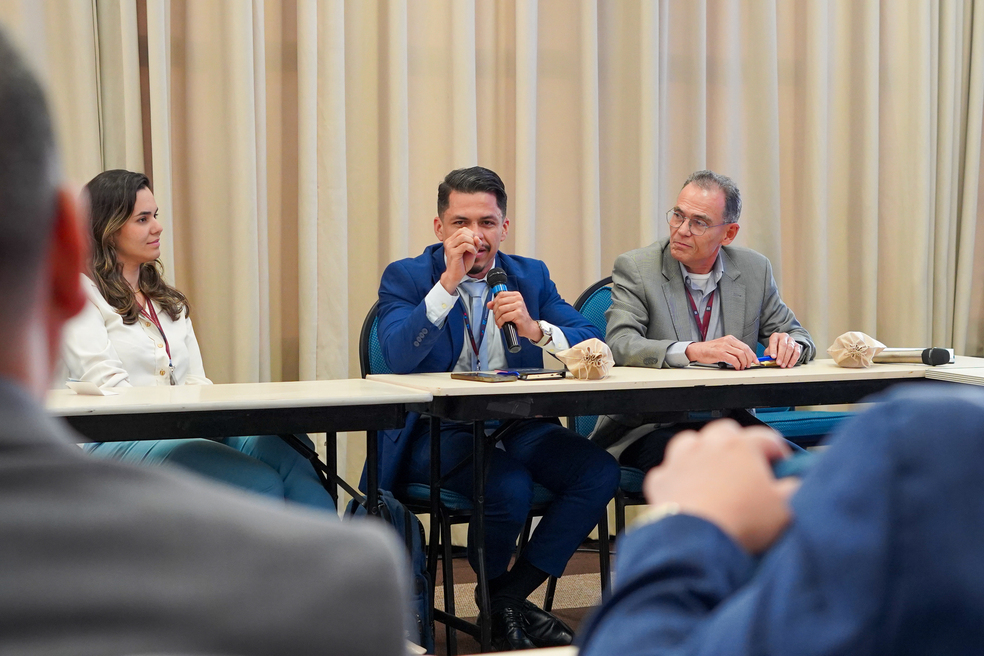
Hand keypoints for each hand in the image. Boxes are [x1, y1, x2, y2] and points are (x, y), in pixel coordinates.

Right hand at [439, 227, 481, 293]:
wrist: (455, 275)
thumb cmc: (462, 263)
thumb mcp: (471, 251)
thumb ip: (475, 243)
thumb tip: (478, 236)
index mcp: (452, 240)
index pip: (463, 229)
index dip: (472, 234)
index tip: (475, 243)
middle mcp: (449, 242)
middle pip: (463, 231)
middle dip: (472, 238)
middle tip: (475, 247)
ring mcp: (450, 247)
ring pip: (464, 237)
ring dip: (472, 243)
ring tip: (474, 250)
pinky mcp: (453, 253)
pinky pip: (465, 245)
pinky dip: (472, 248)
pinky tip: (473, 253)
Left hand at [488, 291, 539, 339]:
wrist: (529, 327)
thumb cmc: (520, 318)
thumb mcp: (509, 309)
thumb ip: (499, 305)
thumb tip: (489, 304)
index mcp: (516, 295)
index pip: (501, 294)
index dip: (495, 301)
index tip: (494, 308)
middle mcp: (518, 299)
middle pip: (499, 302)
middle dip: (495, 311)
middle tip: (496, 317)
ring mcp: (519, 306)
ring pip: (501, 309)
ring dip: (497, 317)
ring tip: (498, 321)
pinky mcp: (518, 314)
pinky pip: (504, 317)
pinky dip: (500, 322)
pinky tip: (501, 324)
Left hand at [643, 420, 798, 553]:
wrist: (696, 539)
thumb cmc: (740, 521)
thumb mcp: (784, 509)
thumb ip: (794, 490)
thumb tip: (795, 484)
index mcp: (740, 446)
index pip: (766, 437)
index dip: (778, 451)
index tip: (782, 465)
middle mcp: (708, 445)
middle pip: (725, 431)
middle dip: (737, 443)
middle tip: (746, 465)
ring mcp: (681, 459)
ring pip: (691, 442)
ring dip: (702, 452)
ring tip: (713, 471)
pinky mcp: (662, 479)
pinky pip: (669, 470)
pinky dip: (677, 477)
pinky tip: (686, 490)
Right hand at [685, 335, 757, 369]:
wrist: (697, 350)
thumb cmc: (709, 350)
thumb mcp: (723, 346)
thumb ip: (733, 349)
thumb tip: (744, 357)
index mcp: (730, 338)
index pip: (746, 346)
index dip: (752, 355)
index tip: (755, 360)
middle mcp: (728, 341)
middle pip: (745, 350)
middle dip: (749, 359)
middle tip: (749, 365)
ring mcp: (724, 346)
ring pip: (741, 354)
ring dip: (744, 363)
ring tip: (742, 367)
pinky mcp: (720, 352)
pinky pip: (733, 359)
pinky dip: (737, 365)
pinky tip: (736, 367)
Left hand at [764, 332, 801, 367]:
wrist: (782, 345)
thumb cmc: (774, 348)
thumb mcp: (769, 350)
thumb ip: (768, 354)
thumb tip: (770, 359)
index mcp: (775, 336)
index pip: (774, 342)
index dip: (773, 350)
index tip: (773, 357)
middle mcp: (784, 336)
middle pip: (783, 345)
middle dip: (781, 355)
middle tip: (778, 363)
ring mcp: (791, 340)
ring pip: (790, 348)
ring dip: (787, 358)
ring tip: (783, 365)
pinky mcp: (797, 345)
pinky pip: (797, 352)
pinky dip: (793, 360)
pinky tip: (789, 365)